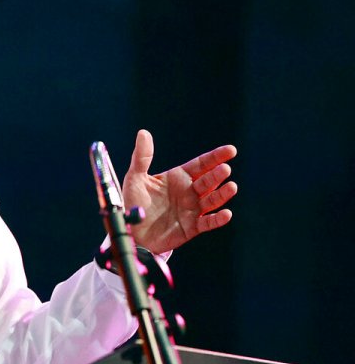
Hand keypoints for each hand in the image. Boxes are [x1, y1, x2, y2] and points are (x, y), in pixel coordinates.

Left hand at [122, 129, 237, 253]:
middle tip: (225, 169)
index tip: (231, 150)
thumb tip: (143, 132)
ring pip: (212, 200)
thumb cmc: (133, 203)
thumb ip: (142, 157)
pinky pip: (207, 223)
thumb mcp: (135, 177)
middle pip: (208, 181)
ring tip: (231, 187)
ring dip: (222, 194)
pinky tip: (226, 213)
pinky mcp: (191, 227)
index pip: (201, 164)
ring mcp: (192, 209)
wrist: (130, 230)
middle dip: (217, 175)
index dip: (215, 157)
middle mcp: (189, 192)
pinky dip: (217, 219)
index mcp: (178, 177)